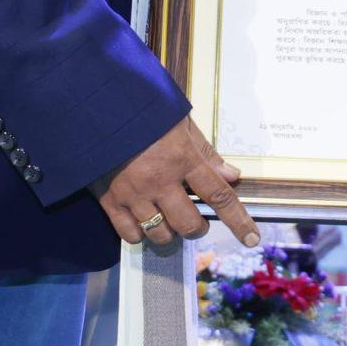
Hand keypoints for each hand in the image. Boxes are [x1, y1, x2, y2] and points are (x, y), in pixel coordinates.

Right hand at [100, 114, 258, 247]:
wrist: (94, 106)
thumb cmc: (141, 109)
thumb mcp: (179, 122)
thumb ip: (205, 152)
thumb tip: (232, 175)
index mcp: (182, 158)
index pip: (219, 195)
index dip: (238, 221)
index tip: (252, 239)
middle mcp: (160, 181)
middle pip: (189, 224)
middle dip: (197, 228)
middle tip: (195, 221)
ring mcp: (134, 194)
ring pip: (160, 234)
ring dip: (170, 233)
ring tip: (168, 220)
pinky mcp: (109, 200)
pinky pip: (130, 234)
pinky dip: (140, 234)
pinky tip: (143, 222)